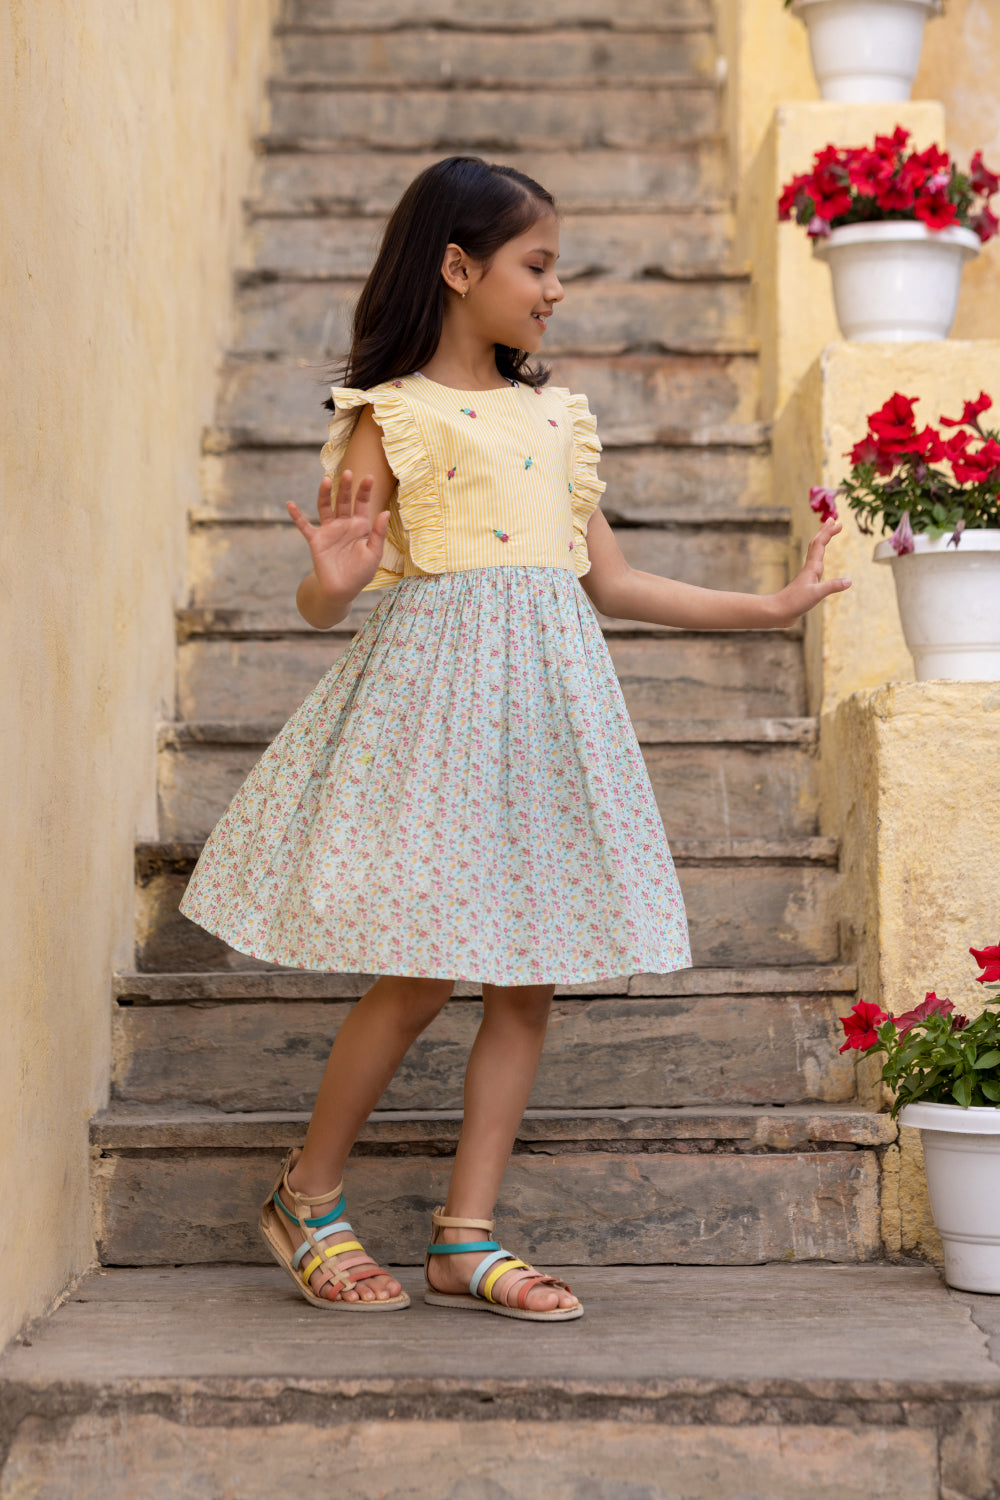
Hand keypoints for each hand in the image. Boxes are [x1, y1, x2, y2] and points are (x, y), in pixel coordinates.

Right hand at [287, 469, 389, 601]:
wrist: (342, 590)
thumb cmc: (361, 573)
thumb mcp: (374, 553)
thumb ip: (378, 533)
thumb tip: (385, 512)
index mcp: (360, 526)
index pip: (362, 504)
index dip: (365, 491)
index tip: (369, 477)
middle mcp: (344, 524)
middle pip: (343, 501)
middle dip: (345, 487)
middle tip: (348, 473)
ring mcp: (329, 531)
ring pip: (325, 507)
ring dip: (325, 494)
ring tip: (326, 480)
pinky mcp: (316, 540)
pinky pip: (304, 526)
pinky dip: (297, 516)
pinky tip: (290, 504)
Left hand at [773, 517, 851, 625]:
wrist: (778, 612)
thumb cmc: (794, 602)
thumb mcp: (816, 594)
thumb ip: (832, 587)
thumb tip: (849, 581)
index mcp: (811, 568)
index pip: (820, 544)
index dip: (829, 532)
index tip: (839, 523)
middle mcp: (809, 569)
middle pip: (816, 544)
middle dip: (824, 531)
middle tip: (833, 519)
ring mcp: (807, 576)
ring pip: (814, 554)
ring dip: (821, 542)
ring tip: (827, 535)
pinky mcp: (806, 584)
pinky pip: (814, 566)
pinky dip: (819, 558)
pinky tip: (821, 564)